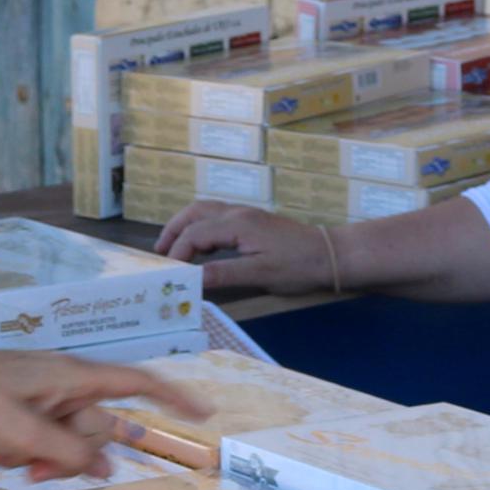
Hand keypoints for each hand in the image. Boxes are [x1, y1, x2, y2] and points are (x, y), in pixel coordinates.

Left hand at [0, 345, 205, 483]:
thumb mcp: (24, 432)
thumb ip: (68, 451)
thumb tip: (105, 467)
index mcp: (71, 376)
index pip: (136, 383)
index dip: (171, 398)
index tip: (201, 414)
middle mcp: (60, 382)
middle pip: (95, 425)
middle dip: (74, 455)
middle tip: (35, 470)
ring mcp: (37, 395)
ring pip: (64, 438)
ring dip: (43, 458)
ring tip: (6, 461)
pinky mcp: (14, 408)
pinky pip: (37, 439)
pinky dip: (22, 452)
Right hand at [151, 202, 340, 297]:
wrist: (330, 254)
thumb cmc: (298, 266)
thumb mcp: (260, 275)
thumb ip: (223, 274)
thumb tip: (191, 279)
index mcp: (237, 224)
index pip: (195, 233)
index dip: (178, 253)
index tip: (169, 273)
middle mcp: (238, 213)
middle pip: (195, 212)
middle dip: (173, 230)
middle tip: (159, 253)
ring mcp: (246, 214)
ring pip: (205, 210)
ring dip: (185, 225)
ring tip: (173, 246)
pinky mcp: (253, 220)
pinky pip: (216, 216)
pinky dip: (200, 226)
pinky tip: (200, 244)